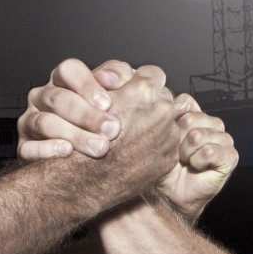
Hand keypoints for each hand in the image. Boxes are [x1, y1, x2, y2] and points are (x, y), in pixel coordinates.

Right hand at [17, 58, 131, 159]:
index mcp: (63, 80)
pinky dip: (46, 151)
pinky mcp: (24, 147)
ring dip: (73, 134)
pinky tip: (67, 152)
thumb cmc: (108, 115)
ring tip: (99, 147)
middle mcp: (42, 97)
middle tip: (111, 129)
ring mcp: (30, 121)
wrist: (98, 151)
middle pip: (57, 98)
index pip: (67, 70)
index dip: (86, 85)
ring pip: (44, 122)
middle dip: (86, 115)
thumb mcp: (119, 91)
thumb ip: (118, 76)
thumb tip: (107, 78)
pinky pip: (28, 149)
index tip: (107, 104)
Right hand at [89, 64, 182, 201]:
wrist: (84, 180)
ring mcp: (168, 137)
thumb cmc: (83, 139)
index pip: (153, 74)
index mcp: (142, 92)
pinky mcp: (169, 158)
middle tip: (132, 115)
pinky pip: (167, 144)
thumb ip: (118, 82)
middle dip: (150, 104)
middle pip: (164, 97)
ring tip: (132, 135)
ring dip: (154, 125)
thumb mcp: (94, 99)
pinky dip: (155, 146)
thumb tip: (129, 73)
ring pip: (167, 121)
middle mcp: (161, 112)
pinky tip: (136, 151)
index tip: (134, 90)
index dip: (141, 81)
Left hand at [155, 95, 237, 221]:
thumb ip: (168, 115)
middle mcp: (212, 125)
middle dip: (178, 140)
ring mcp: (223, 140)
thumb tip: (171, 99)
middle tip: (177, 154)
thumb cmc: (166, 167)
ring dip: (187, 153)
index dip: (173, 122)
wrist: (171, 194)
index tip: (168, 138)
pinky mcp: (230, 156)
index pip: (186, 103)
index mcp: (197, 116)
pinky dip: (199, 161)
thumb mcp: (161, 137)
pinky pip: (211, 150)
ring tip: (186, 161)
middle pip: (191, 119)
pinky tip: (197, 167)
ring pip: (199, 135)